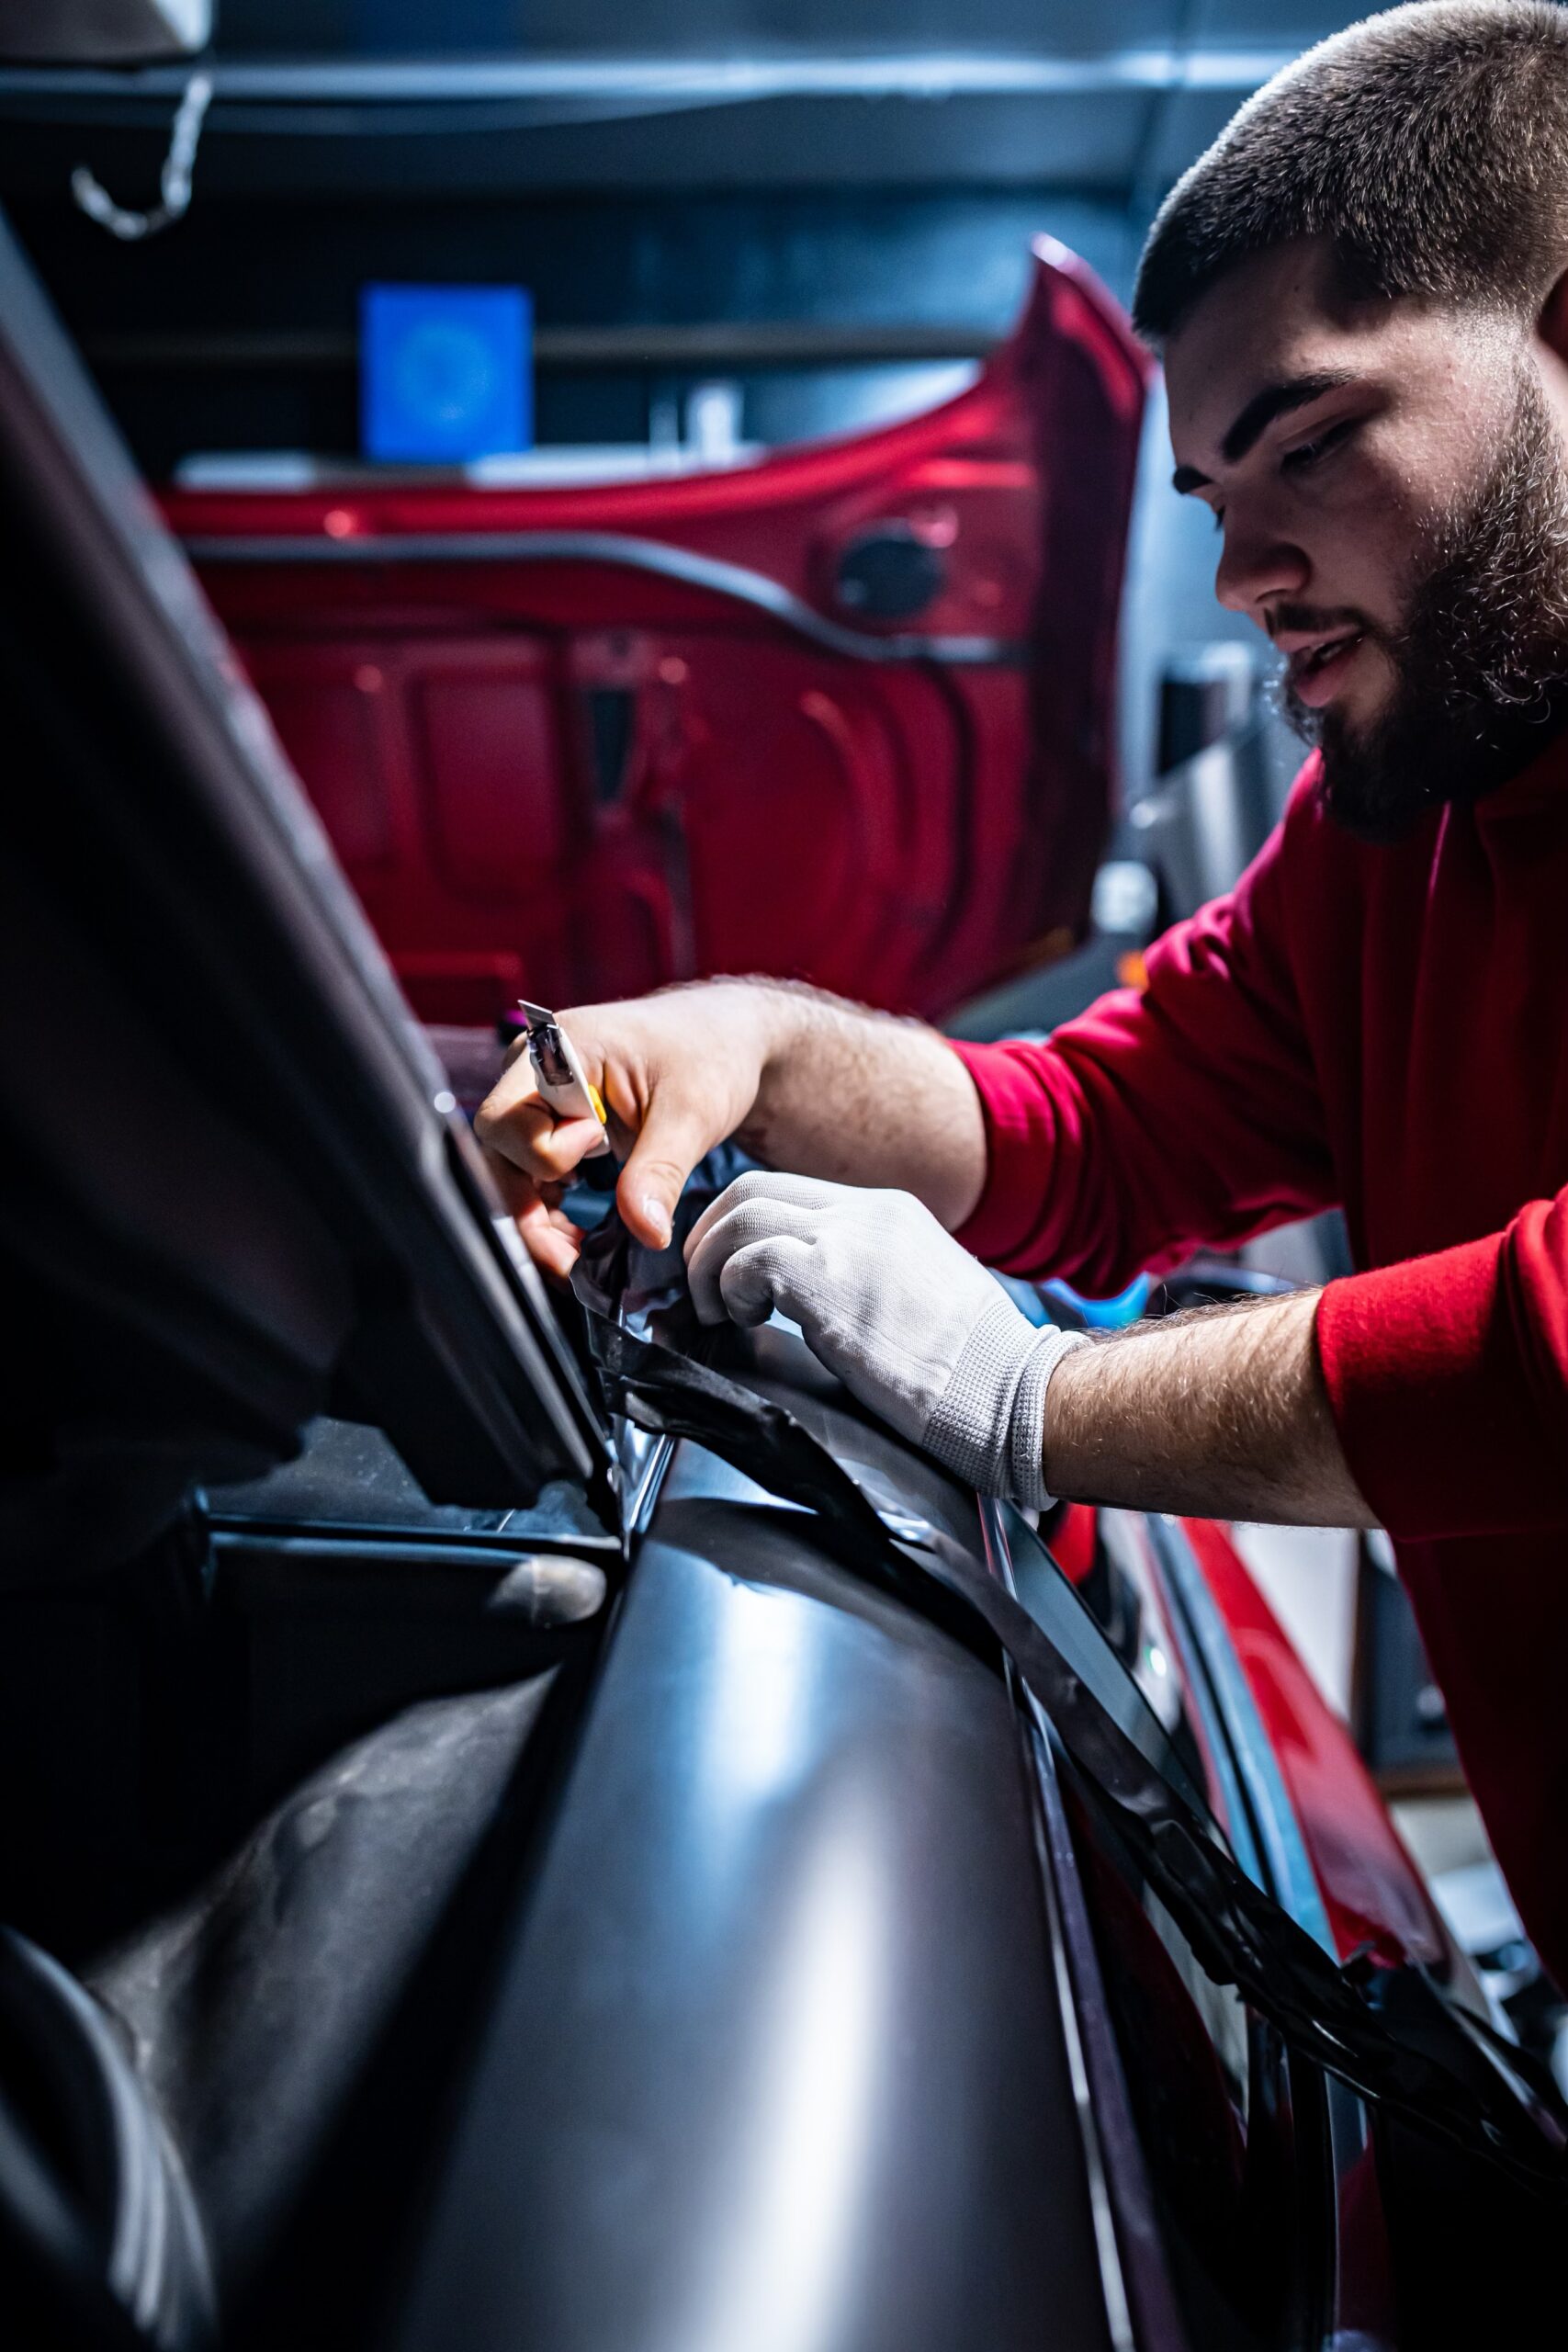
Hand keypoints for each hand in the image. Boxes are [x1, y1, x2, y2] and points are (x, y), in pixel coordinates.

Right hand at [474, 984, 780, 1278]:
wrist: (725, 1043)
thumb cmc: (708, 1055)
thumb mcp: (692, 1113)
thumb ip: (660, 1171)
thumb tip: (646, 1234)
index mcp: (559, 1048)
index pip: (508, 1118)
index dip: (546, 1151)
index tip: (599, 1146)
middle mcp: (534, 1072)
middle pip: (498, 1154)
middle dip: (527, 1214)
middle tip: (571, 1265)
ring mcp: (539, 1101)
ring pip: (509, 1173)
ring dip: (535, 1223)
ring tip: (576, 1262)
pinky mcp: (553, 1128)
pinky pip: (531, 1177)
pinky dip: (548, 1215)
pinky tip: (577, 1241)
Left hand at [684, 1172, 1082, 1501]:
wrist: (1014, 1394)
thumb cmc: (973, 1373)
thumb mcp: (920, 1297)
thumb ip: (866, 1279)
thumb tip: (809, 1301)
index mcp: (887, 1214)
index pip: (786, 1191)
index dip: (738, 1227)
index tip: (723, 1273)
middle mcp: (866, 1213)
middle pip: (750, 1189)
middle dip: (709, 1239)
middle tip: (703, 1292)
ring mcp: (850, 1240)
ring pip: (739, 1215)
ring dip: (709, 1266)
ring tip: (717, 1313)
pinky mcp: (832, 1280)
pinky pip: (749, 1260)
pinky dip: (729, 1289)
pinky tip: (746, 1321)